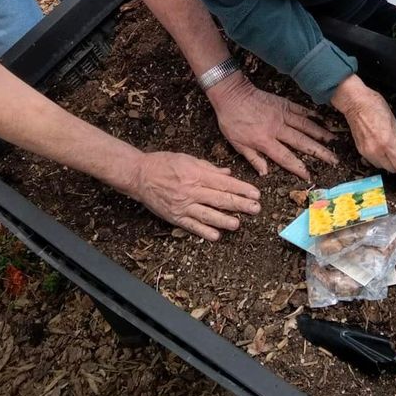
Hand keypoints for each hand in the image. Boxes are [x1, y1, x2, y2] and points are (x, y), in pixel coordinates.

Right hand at [127, 151, 261, 241]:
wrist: (139, 175)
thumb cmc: (164, 163)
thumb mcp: (188, 159)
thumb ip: (209, 168)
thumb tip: (228, 174)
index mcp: (197, 174)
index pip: (225, 183)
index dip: (242, 189)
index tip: (256, 194)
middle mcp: (192, 190)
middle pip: (220, 199)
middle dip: (240, 204)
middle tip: (256, 209)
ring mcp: (183, 205)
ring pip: (208, 215)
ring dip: (225, 220)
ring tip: (238, 224)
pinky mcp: (175, 216)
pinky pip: (192, 226)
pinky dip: (204, 232)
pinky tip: (216, 236)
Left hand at [207, 73, 337, 179]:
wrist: (231, 94)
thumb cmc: (231, 120)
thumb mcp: (236, 144)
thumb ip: (253, 158)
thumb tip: (265, 173)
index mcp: (265, 141)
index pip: (286, 158)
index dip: (298, 168)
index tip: (309, 175)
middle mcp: (277, 129)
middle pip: (303, 143)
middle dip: (320, 153)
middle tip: (334, 160)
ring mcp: (282, 114)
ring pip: (306, 126)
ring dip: (321, 134)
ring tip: (334, 141)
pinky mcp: (283, 103)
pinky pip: (300, 110)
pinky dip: (312, 115)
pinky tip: (322, 120)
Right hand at [330, 75, 395, 172]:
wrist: (355, 103)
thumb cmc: (373, 106)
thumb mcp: (393, 122)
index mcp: (386, 141)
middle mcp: (376, 150)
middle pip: (392, 169)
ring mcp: (367, 151)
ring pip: (382, 167)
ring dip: (389, 163)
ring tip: (392, 152)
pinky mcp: (360, 150)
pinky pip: (373, 161)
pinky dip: (380, 159)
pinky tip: (382, 150)